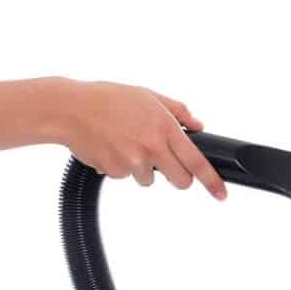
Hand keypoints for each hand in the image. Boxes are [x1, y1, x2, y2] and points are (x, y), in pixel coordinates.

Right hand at [54, 79, 225, 197]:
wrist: (69, 109)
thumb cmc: (107, 98)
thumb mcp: (147, 95)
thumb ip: (177, 111)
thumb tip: (198, 125)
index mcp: (165, 128)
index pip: (197, 162)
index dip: (212, 182)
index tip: (222, 194)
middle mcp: (152, 147)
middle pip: (180, 181)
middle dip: (177, 177)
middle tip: (164, 162)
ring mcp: (133, 162)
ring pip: (149, 179)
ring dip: (141, 167)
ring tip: (125, 143)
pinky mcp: (115, 171)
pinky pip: (125, 176)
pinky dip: (120, 166)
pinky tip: (110, 147)